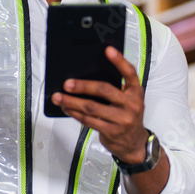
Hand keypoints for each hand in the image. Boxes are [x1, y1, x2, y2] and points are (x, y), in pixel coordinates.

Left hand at [51, 46, 149, 163]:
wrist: (134, 143)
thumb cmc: (127, 116)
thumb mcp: (128, 100)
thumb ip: (116, 89)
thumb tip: (86, 76)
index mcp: (136, 92)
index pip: (129, 73)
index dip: (119, 61)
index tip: (108, 50)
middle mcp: (132, 104)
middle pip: (104, 90)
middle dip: (83, 86)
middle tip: (67, 83)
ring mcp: (122, 119)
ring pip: (92, 107)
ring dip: (72, 101)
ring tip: (59, 97)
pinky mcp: (112, 131)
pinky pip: (89, 120)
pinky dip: (75, 113)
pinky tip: (66, 108)